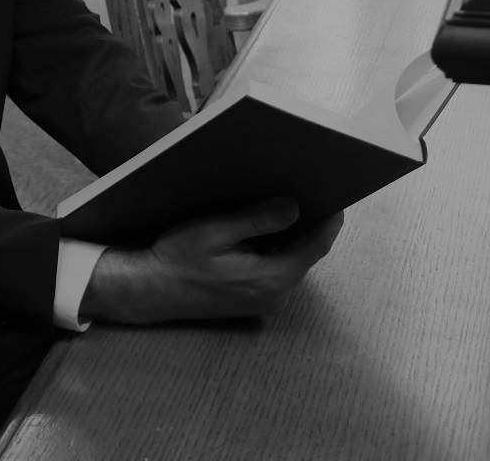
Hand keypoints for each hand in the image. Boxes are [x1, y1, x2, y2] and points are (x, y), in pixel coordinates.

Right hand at [80, 197, 342, 324]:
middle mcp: (276, 295)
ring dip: (293, 236)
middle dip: (310, 223)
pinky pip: (278, 270)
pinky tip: (264, 229)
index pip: (316, 245)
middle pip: (307, 253)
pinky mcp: (254, 301)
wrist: (152, 289)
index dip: (330, 219)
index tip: (337, 194)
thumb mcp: (215, 231)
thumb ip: (257, 220)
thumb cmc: (179, 257)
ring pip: (292, 261)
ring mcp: (266, 301)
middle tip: (310, 189)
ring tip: (288, 203)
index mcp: (272, 277)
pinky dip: (278, 249)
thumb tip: (294, 207)